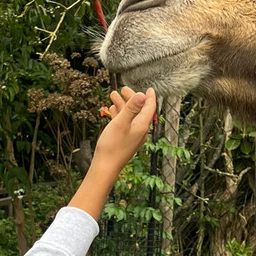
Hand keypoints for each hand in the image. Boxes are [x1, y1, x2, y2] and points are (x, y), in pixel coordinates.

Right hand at [67, 86, 157, 219]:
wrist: (105, 167)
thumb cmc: (112, 146)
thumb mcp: (121, 123)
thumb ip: (131, 108)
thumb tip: (142, 95)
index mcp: (142, 125)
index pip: (149, 107)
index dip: (149, 97)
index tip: (149, 89)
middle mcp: (140, 130)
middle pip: (139, 110)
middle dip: (132, 98)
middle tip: (123, 89)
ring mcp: (133, 136)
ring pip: (130, 116)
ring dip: (123, 105)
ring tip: (113, 95)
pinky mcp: (125, 140)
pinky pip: (125, 123)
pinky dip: (120, 115)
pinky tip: (112, 110)